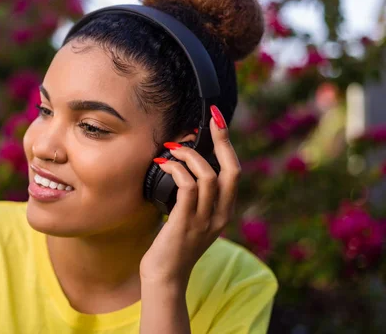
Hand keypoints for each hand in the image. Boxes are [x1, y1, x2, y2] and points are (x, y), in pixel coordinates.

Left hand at [139, 105, 240, 285]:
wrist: (166, 277)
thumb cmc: (174, 245)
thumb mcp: (193, 219)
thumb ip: (196, 198)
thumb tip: (185, 166)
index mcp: (224, 211)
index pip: (234, 172)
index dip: (228, 144)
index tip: (219, 121)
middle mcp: (220, 215)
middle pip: (231, 170)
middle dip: (221, 140)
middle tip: (209, 121)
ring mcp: (204, 220)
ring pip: (207, 175)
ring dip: (188, 157)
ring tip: (172, 151)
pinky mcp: (184, 223)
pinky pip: (187, 187)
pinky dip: (176, 170)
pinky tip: (164, 165)